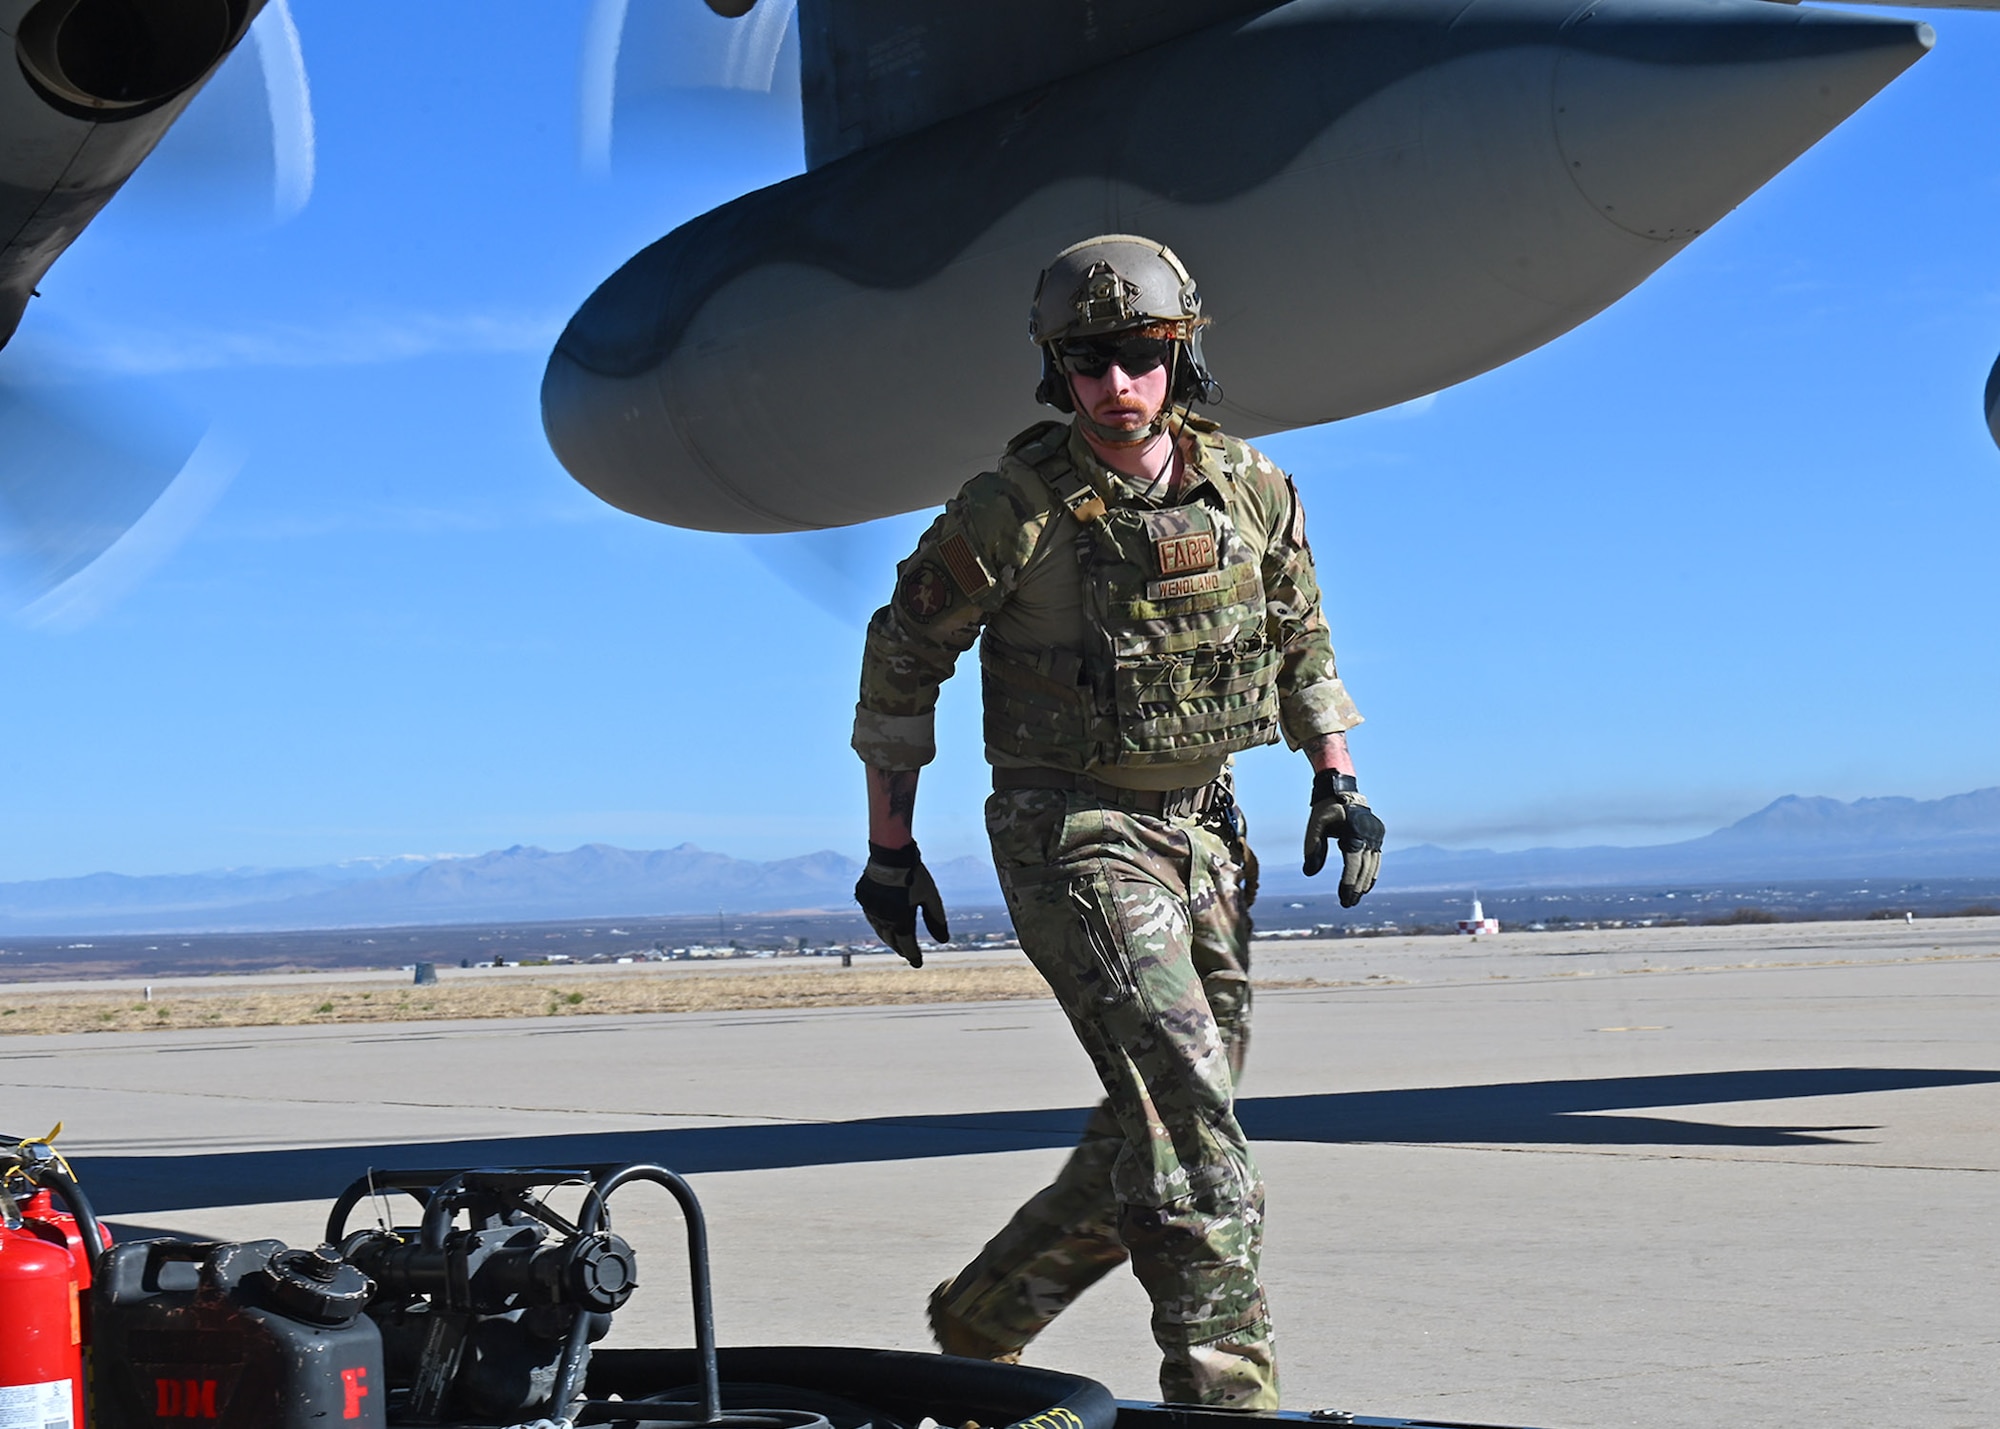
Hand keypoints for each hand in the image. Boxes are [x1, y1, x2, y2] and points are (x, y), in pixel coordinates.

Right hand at [854, 841, 950, 966]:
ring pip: (879, 930)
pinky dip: (878, 924)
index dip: (913, 955)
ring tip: (895, 942)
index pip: (907, 945)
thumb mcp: (931, 898)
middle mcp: (882, 919)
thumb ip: (936, 920)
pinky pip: (871, 917)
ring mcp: (870, 909)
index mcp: (899, 921)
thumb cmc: (915, 876)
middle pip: (892, 940)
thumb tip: (944, 941)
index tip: (917, 963)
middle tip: (907, 954)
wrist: (891, 854)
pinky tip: (882, 923)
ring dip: (888, 938)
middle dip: (901, 948)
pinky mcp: (863, 898)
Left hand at [1302, 770, 1384, 907]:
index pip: (1354, 862)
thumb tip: (1309, 873)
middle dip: (1356, 887)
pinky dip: (1371, 872)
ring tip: (1355, 898)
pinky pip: (1376, 858)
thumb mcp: (1315, 826)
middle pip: (1364, 867)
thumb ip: (1312, 848)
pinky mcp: (1378, 835)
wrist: (1342, 790)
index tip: (1344, 897)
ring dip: (1364, 883)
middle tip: (1348, 904)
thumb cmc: (1325, 809)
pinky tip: (1365, 885)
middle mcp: (1370, 833)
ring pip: (1372, 864)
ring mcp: (1376, 834)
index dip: (1349, 881)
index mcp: (1355, 830)